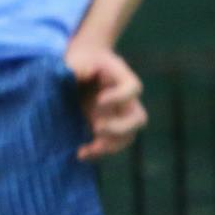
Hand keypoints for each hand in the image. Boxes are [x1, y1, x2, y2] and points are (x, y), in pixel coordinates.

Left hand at [64, 41, 145, 159]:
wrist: (79, 67)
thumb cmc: (80, 61)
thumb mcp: (77, 59)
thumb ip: (77, 67)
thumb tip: (77, 75)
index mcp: (122, 78)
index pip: (133, 88)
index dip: (120, 96)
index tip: (99, 99)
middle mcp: (126, 100)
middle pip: (138, 118)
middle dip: (120, 127)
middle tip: (96, 127)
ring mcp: (119, 116)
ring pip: (127, 137)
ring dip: (109, 146)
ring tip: (86, 150)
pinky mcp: (107, 128)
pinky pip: (111, 145)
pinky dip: (98, 152)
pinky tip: (80, 154)